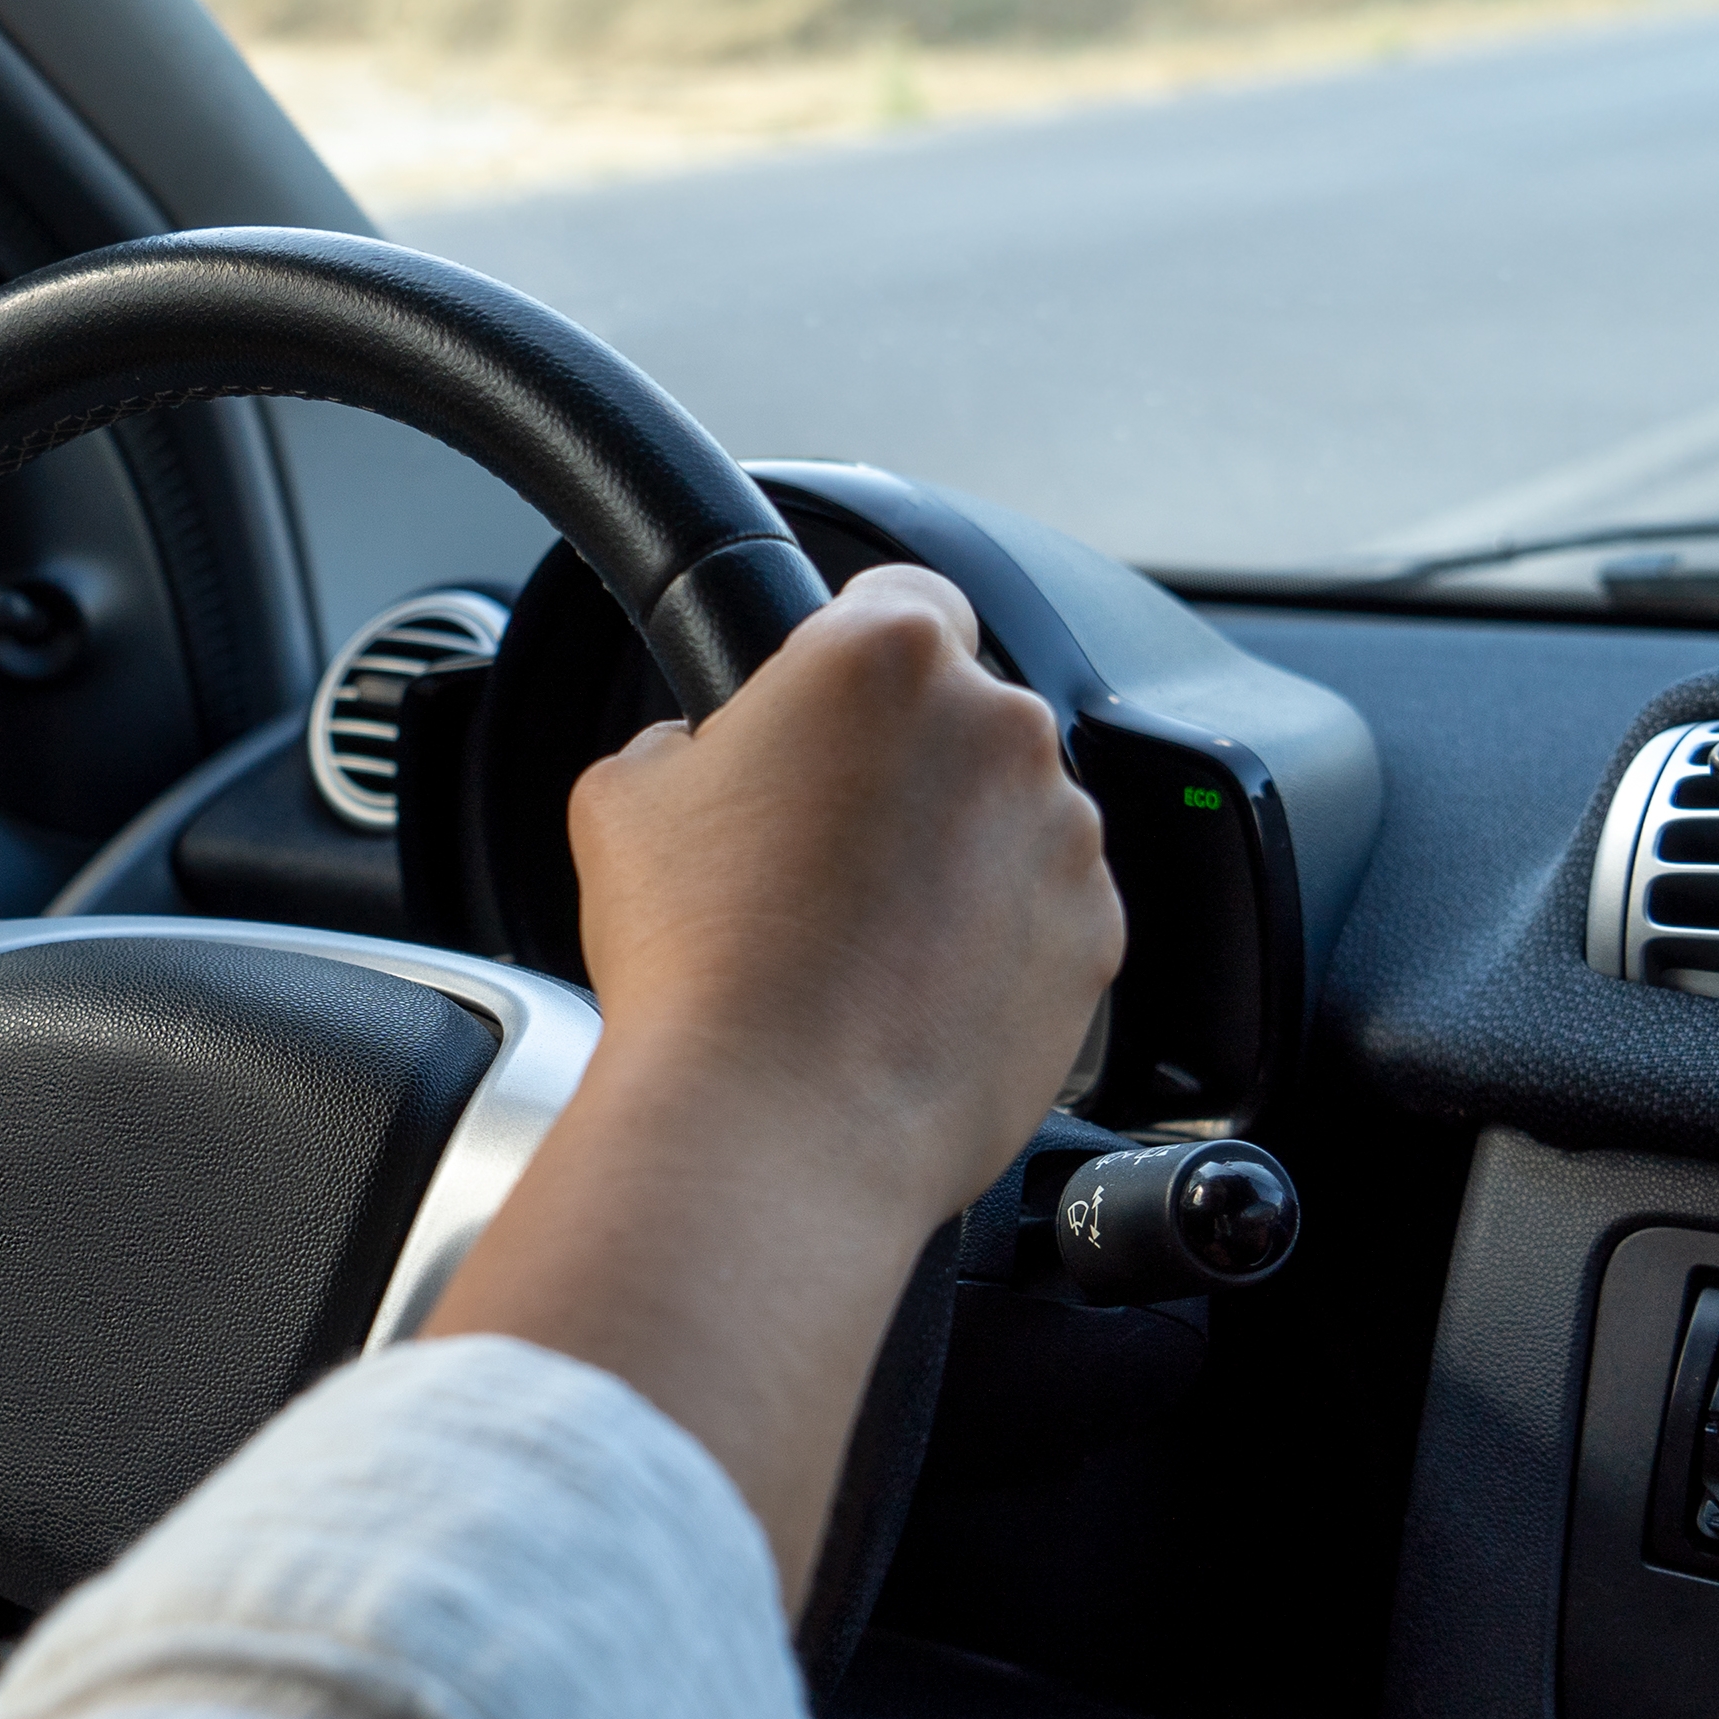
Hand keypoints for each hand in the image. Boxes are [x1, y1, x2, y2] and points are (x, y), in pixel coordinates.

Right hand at [430, 565, 1120, 1603]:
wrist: (775, 1127)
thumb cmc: (699, 964)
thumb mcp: (625, 800)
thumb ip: (684, 741)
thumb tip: (703, 757)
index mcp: (885, 656)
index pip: (900, 591)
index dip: (853, 655)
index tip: (828, 711)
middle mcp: (998, 728)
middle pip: (959, 715)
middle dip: (901, 770)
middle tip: (813, 853)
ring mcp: (1061, 837)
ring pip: (1007, 818)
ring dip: (952, 859)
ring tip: (855, 943)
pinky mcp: (1093, 940)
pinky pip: (1042, 916)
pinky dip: (993, 945)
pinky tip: (904, 995)